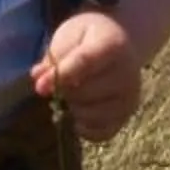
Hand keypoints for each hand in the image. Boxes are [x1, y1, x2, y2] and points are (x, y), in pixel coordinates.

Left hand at [33, 11, 144, 142]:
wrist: (120, 43)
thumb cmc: (88, 38)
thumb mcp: (70, 35)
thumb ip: (54, 57)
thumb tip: (39, 80)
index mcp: (114, 44)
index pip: (84, 62)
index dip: (59, 76)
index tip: (39, 87)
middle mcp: (128, 73)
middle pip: (86, 92)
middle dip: (64, 91)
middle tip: (58, 85)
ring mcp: (130, 97)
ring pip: (91, 116)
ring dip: (72, 109)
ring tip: (71, 95)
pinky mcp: (127, 117)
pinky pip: (101, 133)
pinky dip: (84, 127)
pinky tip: (79, 113)